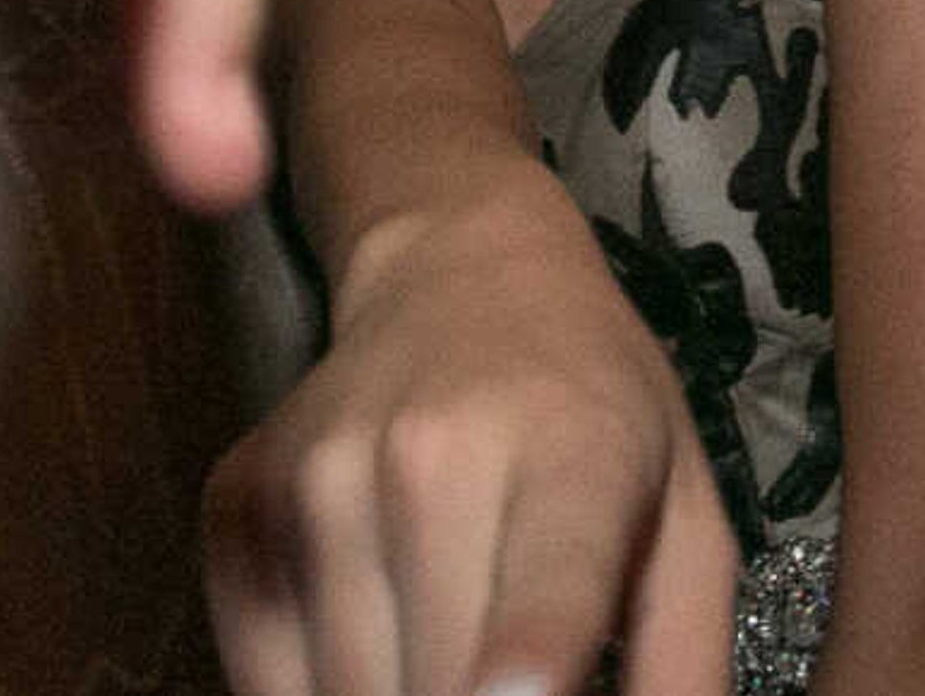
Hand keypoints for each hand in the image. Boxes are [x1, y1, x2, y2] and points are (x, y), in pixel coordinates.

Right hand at [203, 185, 737, 695]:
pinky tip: (382, 639)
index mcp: (572, 462)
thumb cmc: (593, 407)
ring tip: (455, 644)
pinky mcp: (238, 508)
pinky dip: (326, 693)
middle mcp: (426, 463)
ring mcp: (316, 484)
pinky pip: (268, 685)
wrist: (455, 270)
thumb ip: (685, 664)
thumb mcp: (686, 516)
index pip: (543, 606)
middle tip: (513, 686)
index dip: (523, 669)